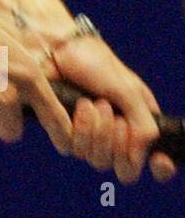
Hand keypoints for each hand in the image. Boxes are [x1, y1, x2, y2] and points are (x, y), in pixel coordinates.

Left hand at [44, 35, 175, 184]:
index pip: (153, 161)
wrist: (58, 48)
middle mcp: (115, 136)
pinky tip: (80, 105)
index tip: (159, 160)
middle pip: (123, 168)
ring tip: (94, 103)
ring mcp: (89, 136)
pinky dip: (79, 128)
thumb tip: (143, 155)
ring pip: (97, 160)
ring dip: (99, 132)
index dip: (160, 169)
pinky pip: (72, 149)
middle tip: (112, 111)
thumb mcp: (128, 90)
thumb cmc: (95, 62)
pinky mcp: (63, 132)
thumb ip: (143, 124)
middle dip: (119, 141)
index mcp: (138, 124)